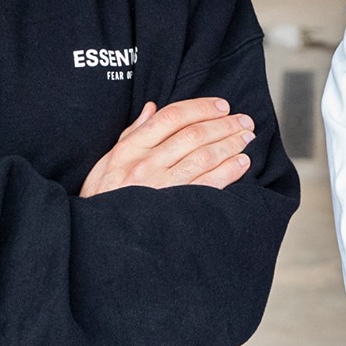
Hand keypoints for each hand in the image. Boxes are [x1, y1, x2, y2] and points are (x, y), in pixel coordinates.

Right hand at [81, 98, 255, 196]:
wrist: (99, 240)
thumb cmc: (102, 199)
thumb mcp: (106, 163)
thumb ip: (131, 134)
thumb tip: (151, 108)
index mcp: (130, 149)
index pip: (171, 117)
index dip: (201, 108)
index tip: (221, 106)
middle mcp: (146, 165)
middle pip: (193, 134)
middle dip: (224, 124)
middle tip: (243, 121)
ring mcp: (161, 187)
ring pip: (204, 156)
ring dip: (230, 143)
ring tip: (246, 138)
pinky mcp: (175, 209)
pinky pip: (208, 185)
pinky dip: (229, 171)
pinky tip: (241, 163)